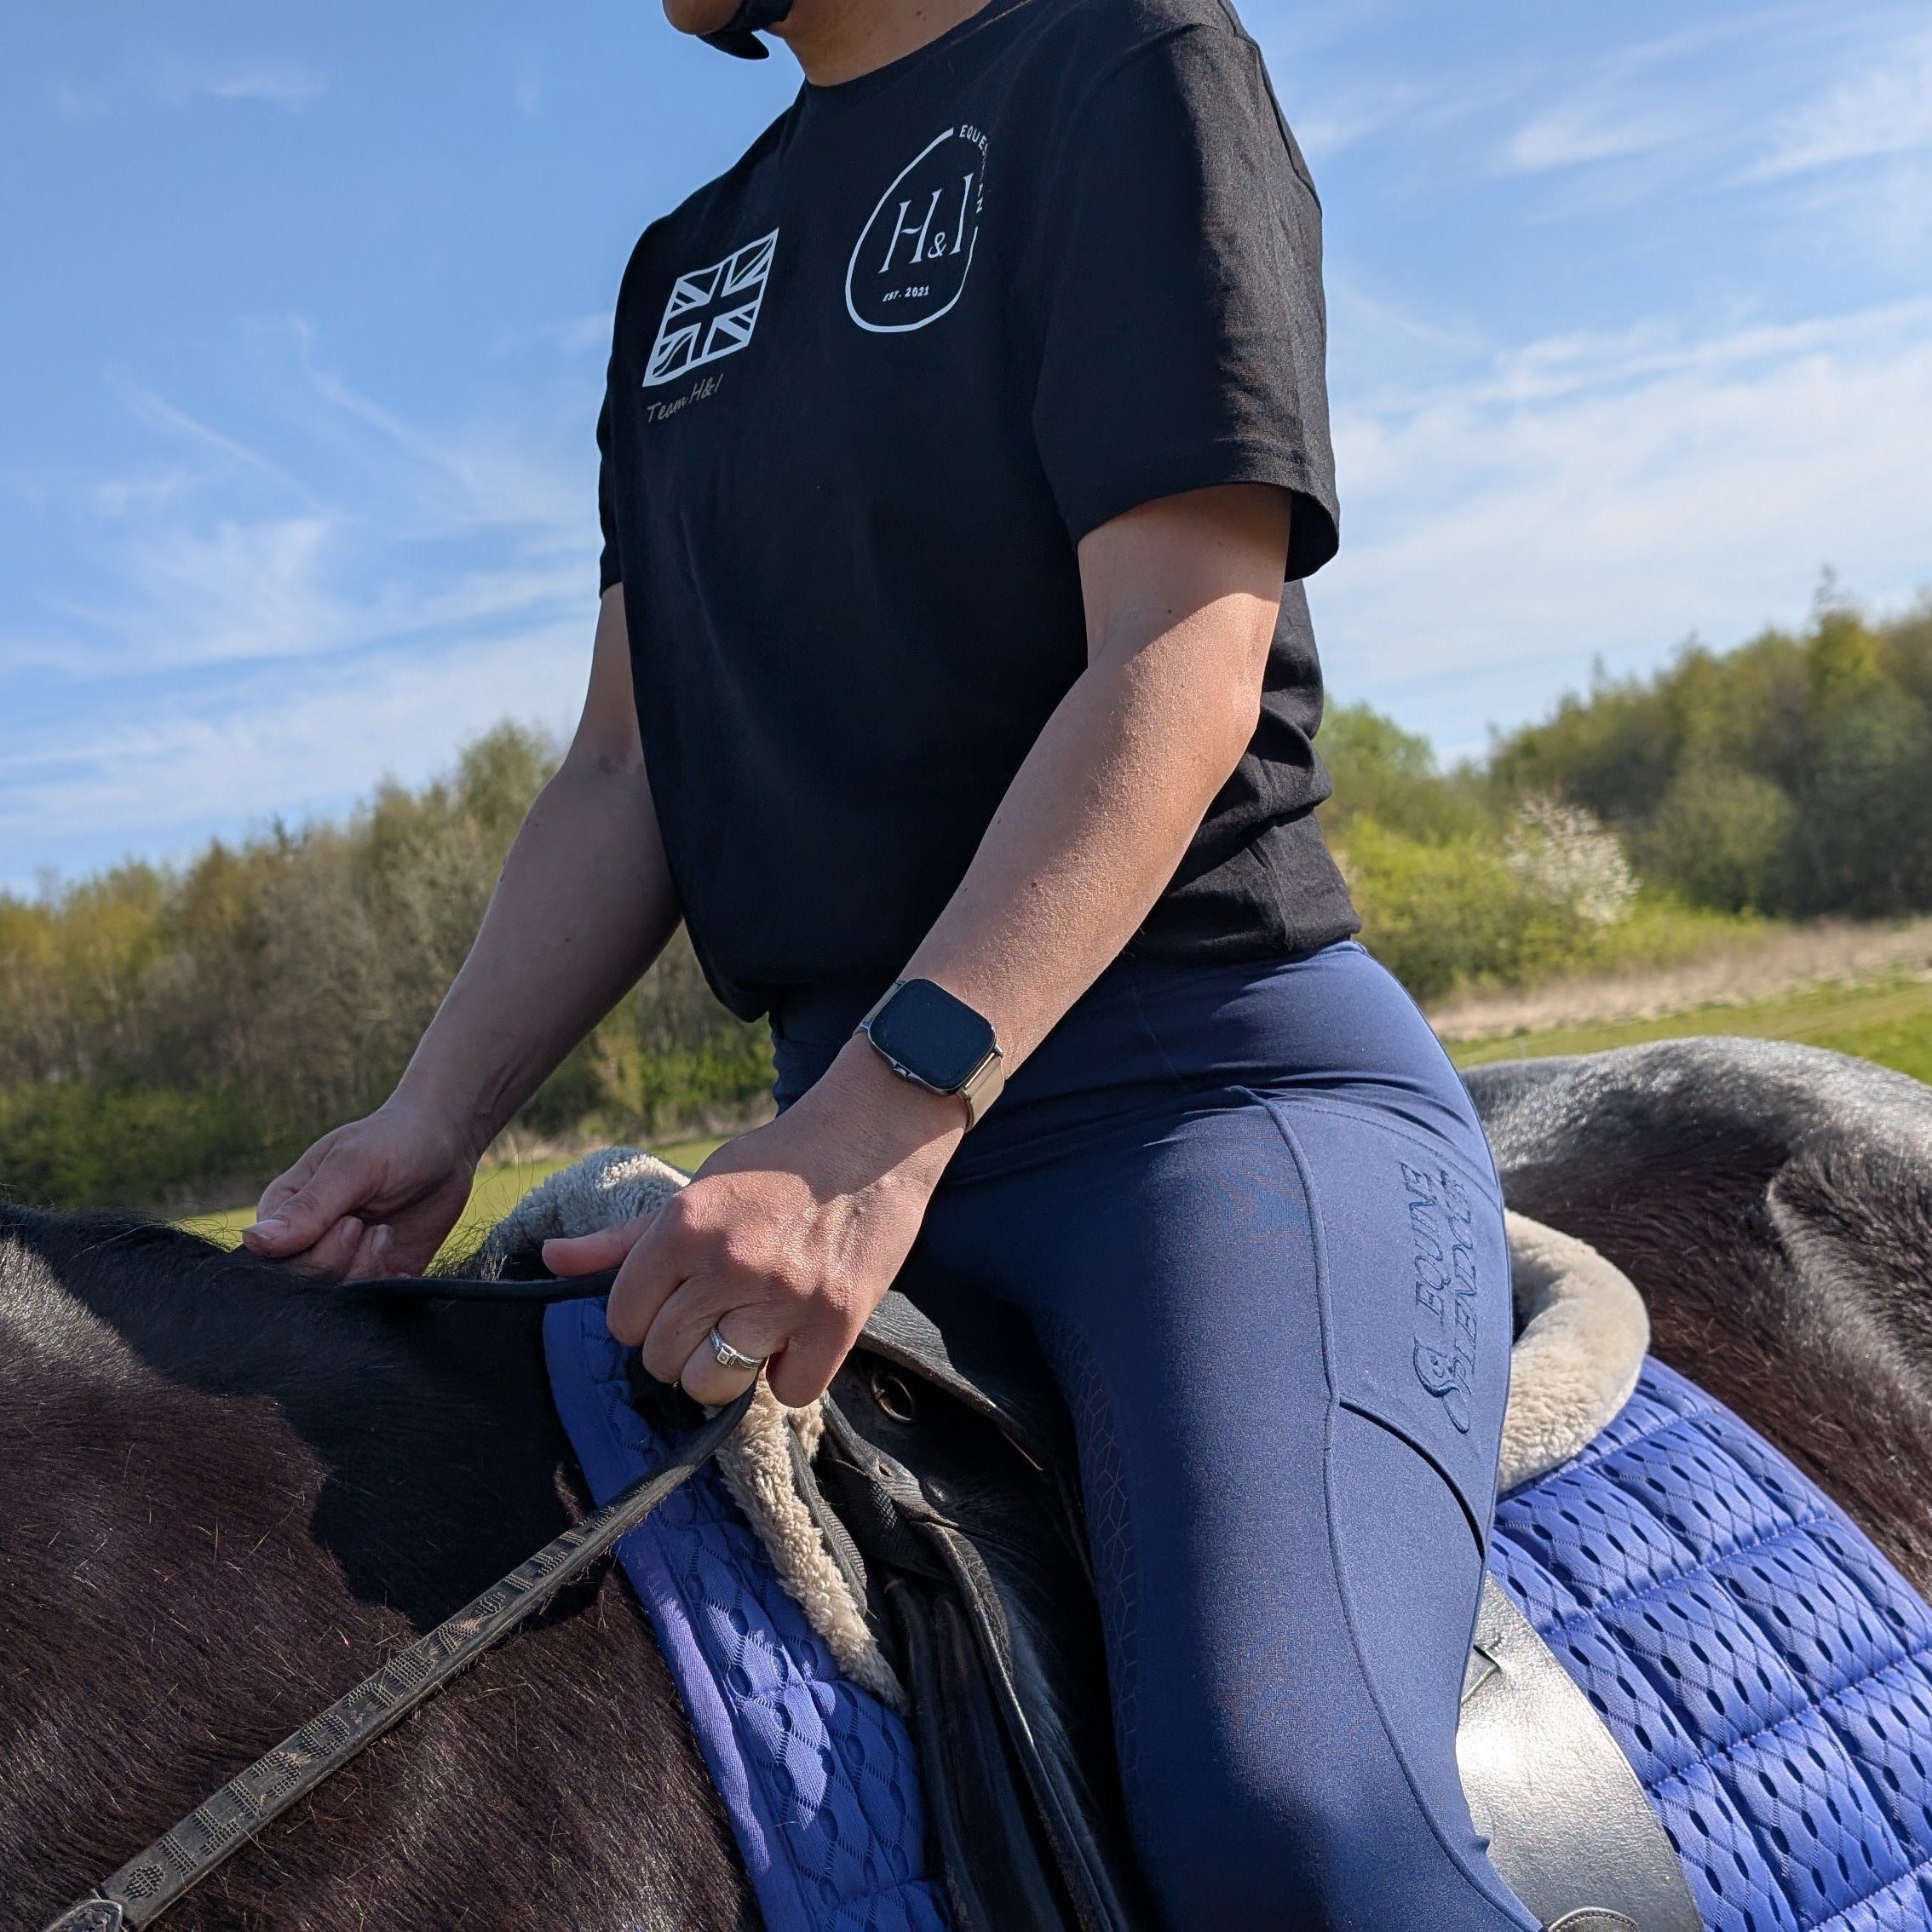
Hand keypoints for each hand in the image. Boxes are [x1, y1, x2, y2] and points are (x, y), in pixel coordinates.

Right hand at [239, 1100, 480, 1279]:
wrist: (446, 1145)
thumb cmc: (392, 1141)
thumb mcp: (352, 1165)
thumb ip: (310, 1206)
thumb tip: (255, 1241)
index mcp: (283, 1211)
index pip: (274, 1260)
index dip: (314, 1254)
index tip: (350, 1222)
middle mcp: (306, 1241)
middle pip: (306, 1284)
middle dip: (343, 1262)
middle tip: (369, 1225)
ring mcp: (343, 1260)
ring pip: (339, 1299)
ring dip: (368, 1271)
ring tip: (385, 1232)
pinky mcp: (378, 1275)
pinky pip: (373, 1303)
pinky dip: (388, 1289)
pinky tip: (400, 1263)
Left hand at [544, 1040, 964, 1405]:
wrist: (872, 1139)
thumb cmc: (777, 1164)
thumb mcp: (697, 1189)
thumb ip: (624, 1239)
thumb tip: (550, 1260)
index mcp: (684, 1226)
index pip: (624, 1319)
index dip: (644, 1315)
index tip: (674, 1298)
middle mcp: (728, 1263)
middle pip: (664, 1358)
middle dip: (682, 1344)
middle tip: (715, 1313)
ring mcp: (784, 1296)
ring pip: (716, 1384)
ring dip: (727, 1369)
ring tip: (749, 1332)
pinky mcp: (837, 1322)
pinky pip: (789, 1392)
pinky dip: (790, 1374)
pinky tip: (795, 1339)